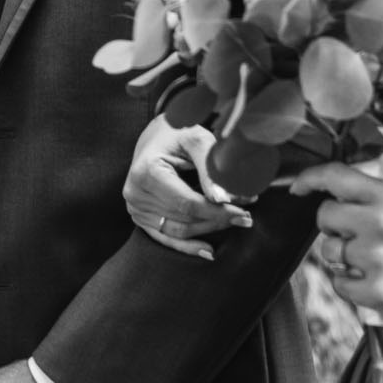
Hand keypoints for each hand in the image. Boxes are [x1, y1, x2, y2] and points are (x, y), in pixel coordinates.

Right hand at [122, 114, 248, 258]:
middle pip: (185, 218)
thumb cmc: (177, 132)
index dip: (218, 211)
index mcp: (147, 171)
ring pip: (179, 230)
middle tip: (246, 217)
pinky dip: (186, 246)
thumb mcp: (196, 138)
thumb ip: (210, 168)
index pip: (188, 202)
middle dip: (218, 219)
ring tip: (234, 223)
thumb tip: (225, 199)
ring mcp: (135, 207)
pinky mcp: (139, 216)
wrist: (156, 134)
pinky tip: (208, 251)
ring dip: (209, 230)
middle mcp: (135, 192)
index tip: (244, 212)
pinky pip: (165, 237)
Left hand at [289, 161, 382, 330]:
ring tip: (373, 259)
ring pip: (329, 251)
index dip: (309, 179)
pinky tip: (376, 279)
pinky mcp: (375, 293)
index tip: (299, 187)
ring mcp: (375, 261)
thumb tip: (352, 178)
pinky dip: (351, 283)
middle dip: (335, 224)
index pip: (334, 178)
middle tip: (356, 231)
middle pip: (324, 217)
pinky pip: (340, 283)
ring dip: (344, 255)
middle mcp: (378, 226)